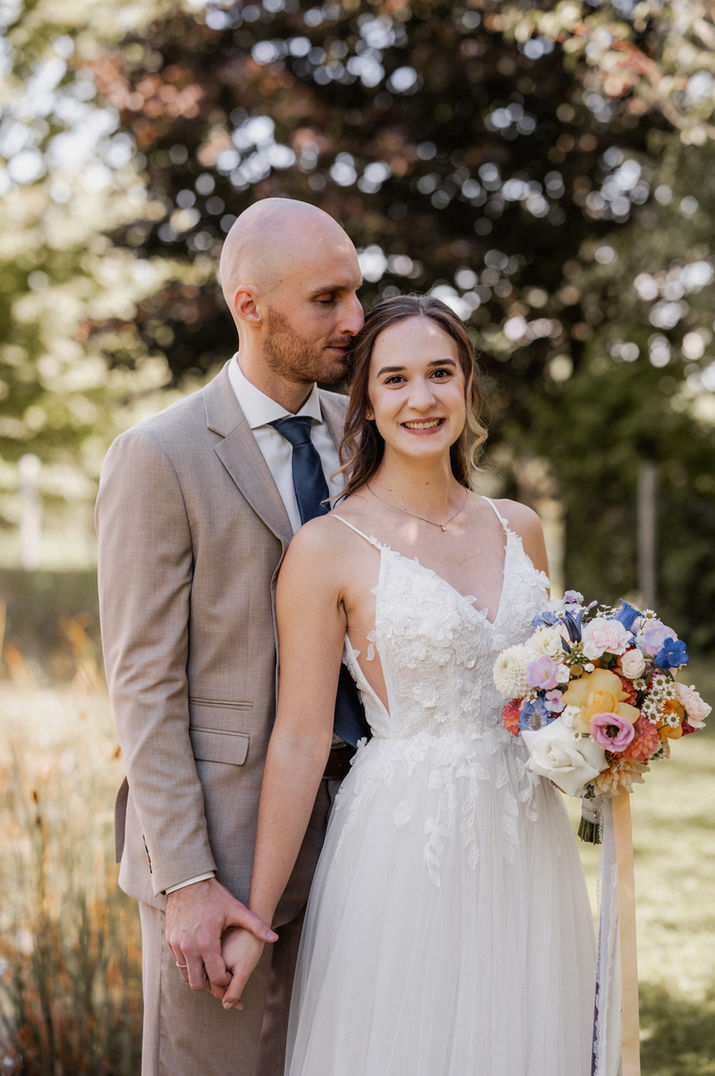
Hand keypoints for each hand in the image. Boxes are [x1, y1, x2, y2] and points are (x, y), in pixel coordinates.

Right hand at [165, 877, 276, 998]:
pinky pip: (179, 963)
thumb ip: (256, 925)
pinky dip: (189, 966)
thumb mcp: (236, 909)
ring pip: (186, 976)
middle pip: (198, 984)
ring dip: (198, 976)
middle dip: (210, 985)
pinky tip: (200, 957)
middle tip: (219, 976)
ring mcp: (177, 945)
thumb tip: (274, 938)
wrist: (188, 881)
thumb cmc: (214, 896)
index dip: (226, 981)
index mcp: (207, 942)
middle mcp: (189, 947)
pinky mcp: (169, 942)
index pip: (216, 978)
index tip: (231, 974)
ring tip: (210, 967)